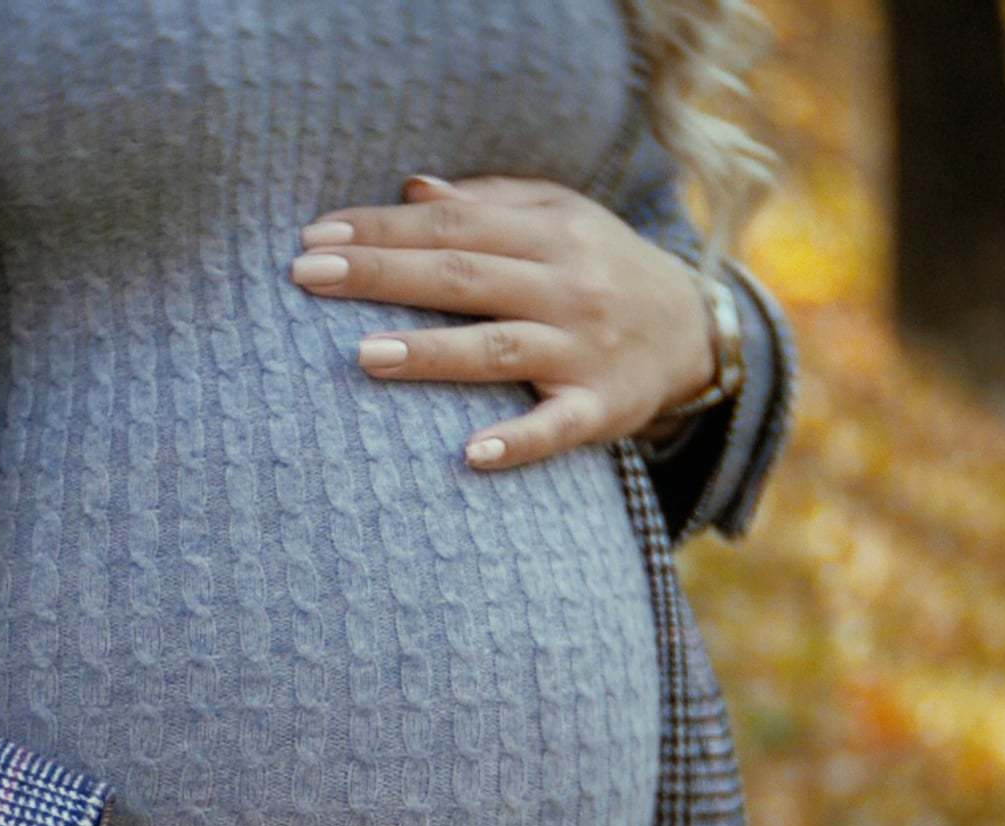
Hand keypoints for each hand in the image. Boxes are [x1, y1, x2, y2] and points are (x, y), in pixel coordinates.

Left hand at [289, 171, 717, 470]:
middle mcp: (566, 285)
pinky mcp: (601, 408)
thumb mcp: (558, 217)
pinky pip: (556, 427)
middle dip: (383, 274)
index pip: (451, 227)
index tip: (314, 238)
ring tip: (364, 354)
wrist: (696, 329)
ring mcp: (583, 349)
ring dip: (432, 352)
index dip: (382, 229)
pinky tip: (470, 456)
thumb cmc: (600, 266)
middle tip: (307, 277)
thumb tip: (411, 190)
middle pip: (463, 277)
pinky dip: (517, 442)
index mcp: (549, 232)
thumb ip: (486, 204)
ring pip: (498, 348)